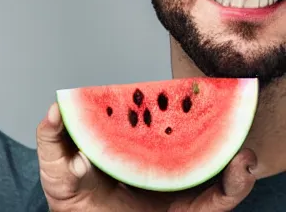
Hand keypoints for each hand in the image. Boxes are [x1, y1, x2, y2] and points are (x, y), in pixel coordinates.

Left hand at [36, 102, 256, 210]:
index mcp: (135, 149)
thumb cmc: (70, 192)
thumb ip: (53, 136)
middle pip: (195, 146)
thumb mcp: (56, 163)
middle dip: (217, 132)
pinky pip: (214, 203)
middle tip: (227, 115)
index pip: (161, 125)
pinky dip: (231, 188)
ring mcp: (172, 191)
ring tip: (243, 154)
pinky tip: (239, 171)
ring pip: (213, 174)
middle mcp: (158, 166)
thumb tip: (56, 108)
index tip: (196, 94)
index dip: (180, 109)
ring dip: (234, 163)